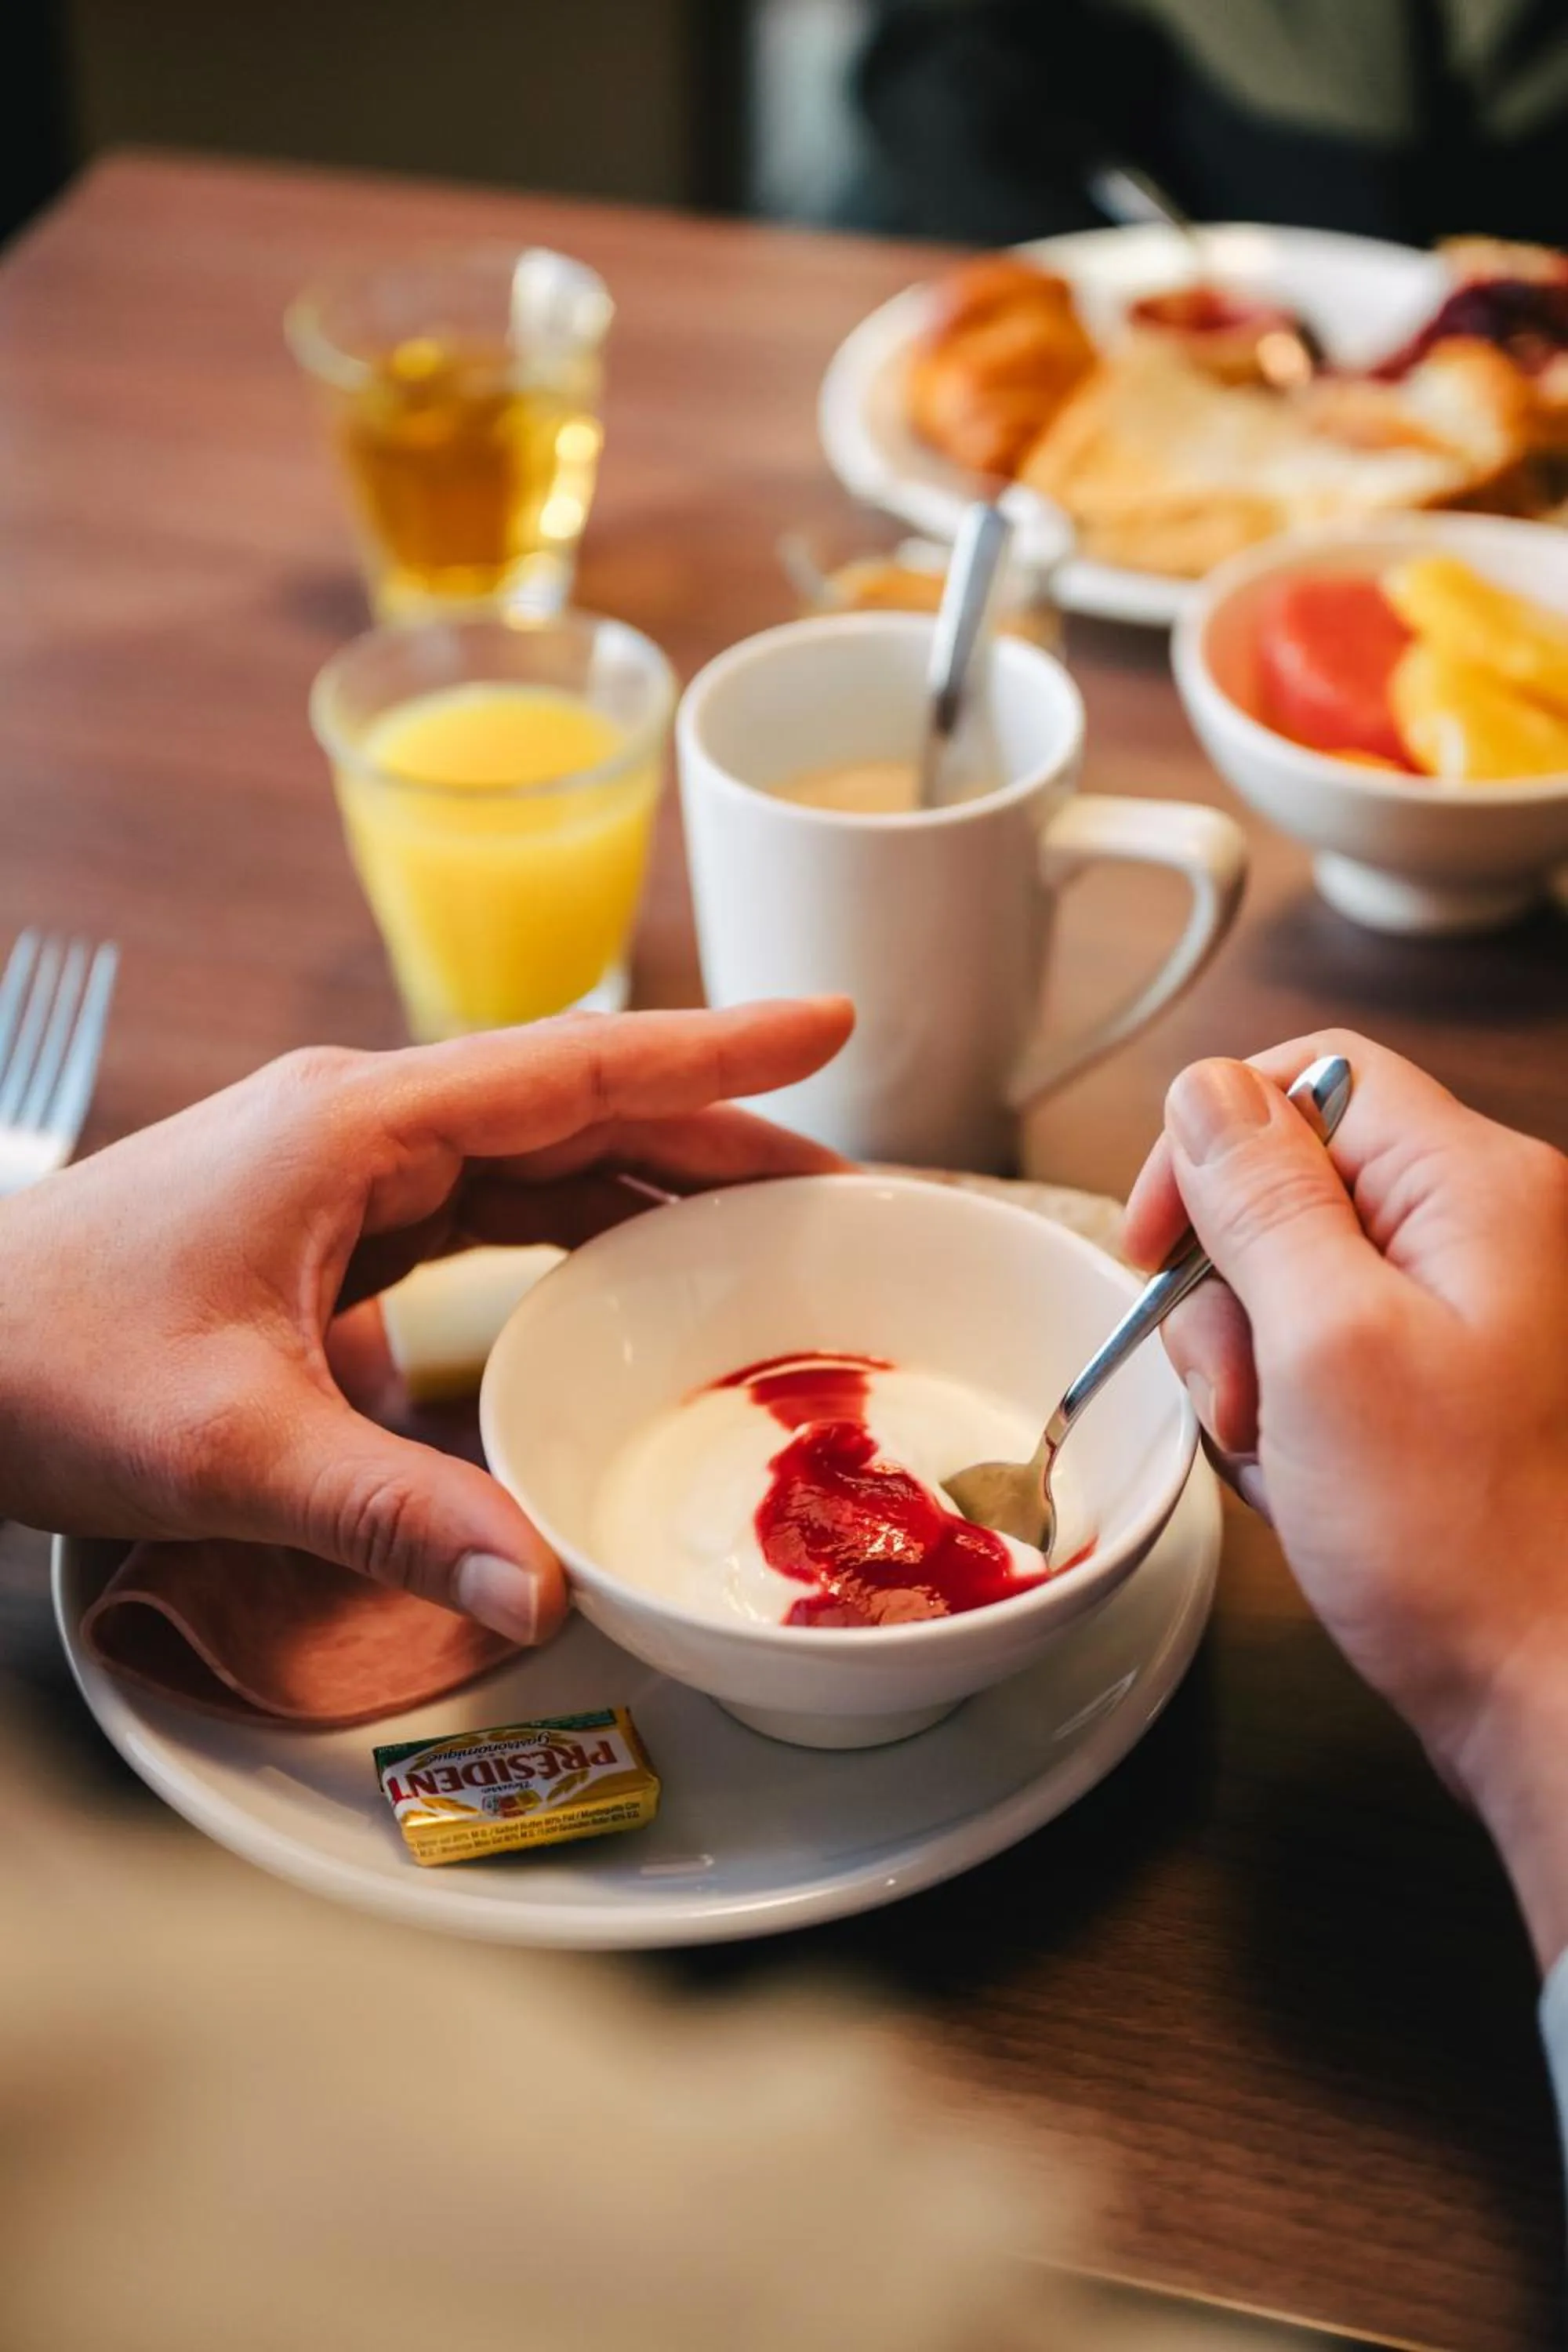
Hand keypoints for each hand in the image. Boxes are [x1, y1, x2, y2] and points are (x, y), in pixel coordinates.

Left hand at [0, 1000, 851, 1648]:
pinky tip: (625, 1277)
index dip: (712, 1053)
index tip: (828, 1023)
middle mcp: (360, 1128)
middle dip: (719, 1136)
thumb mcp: (226, 1446)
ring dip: (654, 1184)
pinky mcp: (324, 1230)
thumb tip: (540, 1590)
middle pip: (578, 1108)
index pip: (572, 1068)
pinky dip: (573, 1231)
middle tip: (847, 1186)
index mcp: (352, 1128)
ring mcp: (341, 1175)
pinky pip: (484, 1210)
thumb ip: (389, 1515)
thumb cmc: (40, 1363)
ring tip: (771, 1230)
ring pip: (537, 1157)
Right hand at [1124, 1031, 1567, 1965]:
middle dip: (1229, 1290)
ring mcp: (1474, 1307)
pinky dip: (1289, 1410)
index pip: (1312, 1080)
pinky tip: (1305, 1479)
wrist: (1543, 1691)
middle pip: (1293, 1184)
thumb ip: (1262, 1200)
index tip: (1156, 1246)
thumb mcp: (1326, 1347)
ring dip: (1251, 1367)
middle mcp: (1490, 1229)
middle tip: (1241, 1396)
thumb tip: (1206, 1089)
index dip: (1212, 1148)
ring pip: (1293, 1278)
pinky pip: (1324, 1350)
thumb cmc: (1461, 1541)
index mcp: (1479, 1188)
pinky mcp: (1451, 1377)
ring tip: (1279, 1455)